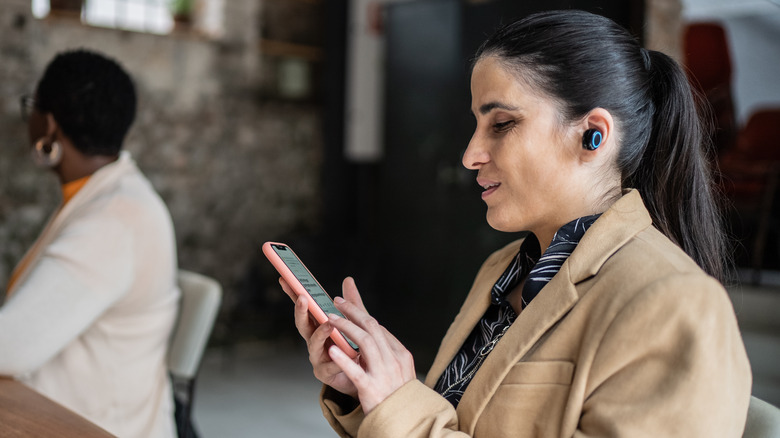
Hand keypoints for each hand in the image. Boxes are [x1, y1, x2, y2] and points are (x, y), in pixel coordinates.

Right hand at [279, 278, 359, 398]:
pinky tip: (348, 354)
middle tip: (303, 298)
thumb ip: (350, 303)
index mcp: (318, 326)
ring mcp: (318, 357)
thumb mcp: (353, 322)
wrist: (361, 375)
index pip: (304, 308)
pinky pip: (331, 365)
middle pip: (303, 324)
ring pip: (314, 344)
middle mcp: (314, 340)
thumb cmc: (352, 347)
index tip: (285, 279)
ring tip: (328, 325)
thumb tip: (348, 279)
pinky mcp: (326, 373)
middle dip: (301, 311)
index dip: (294, 294)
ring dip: (320, 333)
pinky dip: (338, 360)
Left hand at [327, 277, 415, 413]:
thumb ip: (388, 349)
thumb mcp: (399, 369)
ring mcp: (383, 375)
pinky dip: (344, 359)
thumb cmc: (397, 396)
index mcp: (401, 354)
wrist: (403, 422)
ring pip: (365, 343)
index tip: (346, 305)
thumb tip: (375, 328)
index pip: (378, 328)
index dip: (360, 314)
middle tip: (337, 302)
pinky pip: (356, 371)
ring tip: (331, 319)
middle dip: (353, 312)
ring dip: (346, 328)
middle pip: (372, 328)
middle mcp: (394, 361)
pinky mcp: (371, 389)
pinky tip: (332, 350)